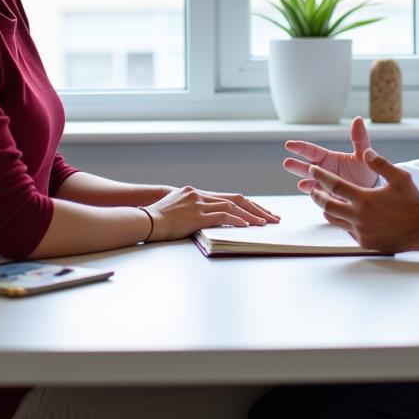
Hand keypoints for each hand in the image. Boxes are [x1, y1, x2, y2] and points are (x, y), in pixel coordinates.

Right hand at [145, 186, 279, 241]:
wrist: (145, 220)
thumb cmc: (158, 219)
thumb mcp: (178, 210)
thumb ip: (193, 211)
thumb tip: (208, 221)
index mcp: (197, 193)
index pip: (229, 197)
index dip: (247, 205)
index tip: (262, 213)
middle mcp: (200, 195)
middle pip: (236, 198)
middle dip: (257, 209)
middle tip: (273, 217)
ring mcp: (199, 203)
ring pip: (232, 206)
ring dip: (251, 215)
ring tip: (266, 223)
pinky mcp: (196, 214)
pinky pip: (222, 216)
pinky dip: (237, 220)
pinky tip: (248, 226)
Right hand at [283, 116, 378, 193]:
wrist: (373, 191)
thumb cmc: (367, 171)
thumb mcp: (363, 154)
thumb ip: (359, 138)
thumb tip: (358, 119)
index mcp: (330, 158)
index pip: (312, 151)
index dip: (300, 147)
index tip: (289, 144)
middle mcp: (324, 170)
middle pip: (306, 166)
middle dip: (297, 165)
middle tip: (287, 163)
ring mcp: (325, 184)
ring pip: (309, 180)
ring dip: (302, 179)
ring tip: (298, 182)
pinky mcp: (328, 197)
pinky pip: (318, 195)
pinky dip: (313, 192)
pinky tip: (306, 189)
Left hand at [308, 148, 418, 253]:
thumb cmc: (412, 203)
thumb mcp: (400, 178)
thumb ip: (381, 164)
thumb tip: (366, 152)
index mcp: (364, 199)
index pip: (334, 186)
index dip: (320, 176)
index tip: (313, 170)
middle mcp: (359, 216)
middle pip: (327, 204)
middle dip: (316, 194)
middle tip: (312, 187)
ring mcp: (360, 231)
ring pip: (333, 219)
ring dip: (326, 208)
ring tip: (323, 201)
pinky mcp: (364, 241)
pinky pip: (346, 230)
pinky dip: (341, 221)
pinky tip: (342, 215)